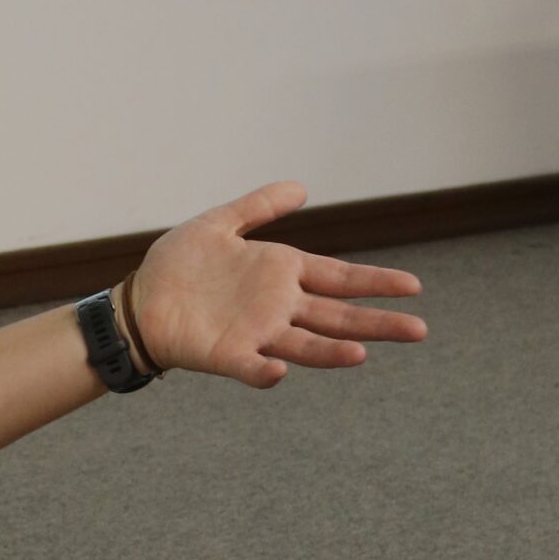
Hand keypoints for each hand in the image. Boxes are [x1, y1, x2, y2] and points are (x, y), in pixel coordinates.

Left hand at [124, 182, 425, 388]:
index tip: (413, 286)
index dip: (374, 282)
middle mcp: (277, 307)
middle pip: (335, 316)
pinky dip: (264, 372)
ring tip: (362, 353)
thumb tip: (302, 187)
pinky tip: (279, 372)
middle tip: (418, 329)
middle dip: (376, 322)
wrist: (139, 300)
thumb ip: (259, 207)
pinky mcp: (227, 354)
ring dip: (331, 352)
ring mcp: (256, 334)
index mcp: (280, 274)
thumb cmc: (180, 265)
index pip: (338, 278)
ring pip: (304, 345)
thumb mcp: (220, 224)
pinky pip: (250, 367)